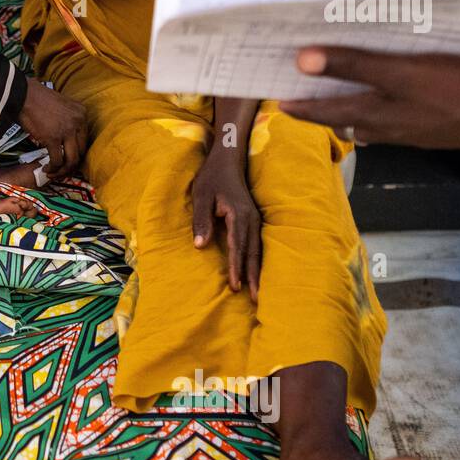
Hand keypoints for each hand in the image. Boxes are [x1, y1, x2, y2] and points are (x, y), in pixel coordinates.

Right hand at [19, 77, 87, 177]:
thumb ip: (67, 120)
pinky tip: (46, 168)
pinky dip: (52, 168)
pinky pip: (57, 160)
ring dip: (62, 171)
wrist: (23, 94)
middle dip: (70, 165)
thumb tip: (64, 140)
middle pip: (81, 152)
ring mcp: (67, 131)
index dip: (76, 153)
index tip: (67, 159)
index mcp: (81, 113)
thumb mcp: (61, 105)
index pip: (85, 140)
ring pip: (72, 160)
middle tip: (61, 170)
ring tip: (53, 173)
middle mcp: (78, 122)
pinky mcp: (53, 138)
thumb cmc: (37, 99)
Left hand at [191, 150, 260, 299]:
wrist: (228, 159)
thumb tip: (200, 246)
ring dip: (258, 272)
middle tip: (254, 300)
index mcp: (238, 214)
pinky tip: (258, 273)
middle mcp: (251, 219)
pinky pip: (258, 244)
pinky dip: (258, 261)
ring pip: (258, 250)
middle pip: (253, 252)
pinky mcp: (254, 220)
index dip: (236, 268)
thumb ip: (201, 221)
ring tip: (258, 293)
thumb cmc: (211, 178)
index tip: (235, 287)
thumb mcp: (200, 196)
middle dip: (253, 276)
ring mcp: (255, 219)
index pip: (237, 246)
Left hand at [279, 47, 459, 149]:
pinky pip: (390, 123)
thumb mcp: (399, 71)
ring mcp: (406, 131)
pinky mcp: (427, 129)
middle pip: (340, 120)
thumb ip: (352, 65)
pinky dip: (377, 114)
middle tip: (300, 101)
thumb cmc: (454, 92)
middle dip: (318, 111)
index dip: (299, 105)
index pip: (322, 110)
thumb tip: (303, 61)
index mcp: (371, 112)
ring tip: (335, 104)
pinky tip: (386, 107)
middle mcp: (383, 127)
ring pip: (365, 125)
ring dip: (347, 115)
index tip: (277, 102)